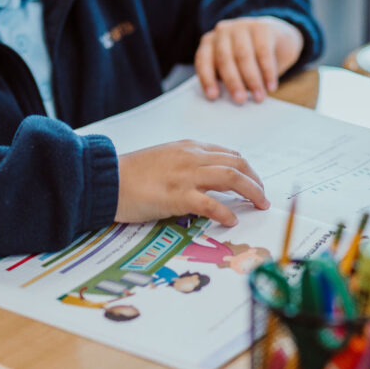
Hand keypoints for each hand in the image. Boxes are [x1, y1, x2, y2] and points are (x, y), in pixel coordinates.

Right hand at [115, 140, 269, 227]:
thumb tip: (203, 181)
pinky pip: (212, 204)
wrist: (106, 179)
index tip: (253, 182)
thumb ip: (185, 164)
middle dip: (256, 180)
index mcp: (189, 147)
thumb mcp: (163, 159)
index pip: (228, 154)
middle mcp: (192, 157)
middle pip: (237, 164)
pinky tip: (231, 221)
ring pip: (232, 178)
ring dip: (251, 192)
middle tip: (262, 197)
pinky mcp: (178, 196)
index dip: (246, 169)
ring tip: (259, 205)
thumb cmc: (130, 173)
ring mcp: (186, 176)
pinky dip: (226, 213)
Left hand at [195, 16, 303, 103]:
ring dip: (252, 80)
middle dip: (233, 82)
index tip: (213, 96)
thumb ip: (227, 78)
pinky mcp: (262, 27)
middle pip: (224, 59)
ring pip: (243, 56)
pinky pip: (264, 52)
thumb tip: (231, 98)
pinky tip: (271, 86)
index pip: (203, 61)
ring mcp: (241, 27)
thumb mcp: (232, 67)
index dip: (207, 79)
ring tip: (259, 97)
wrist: (273, 37)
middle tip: (240, 100)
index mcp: (209, 42)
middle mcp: (222, 32)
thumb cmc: (248, 58)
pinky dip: (268, 72)